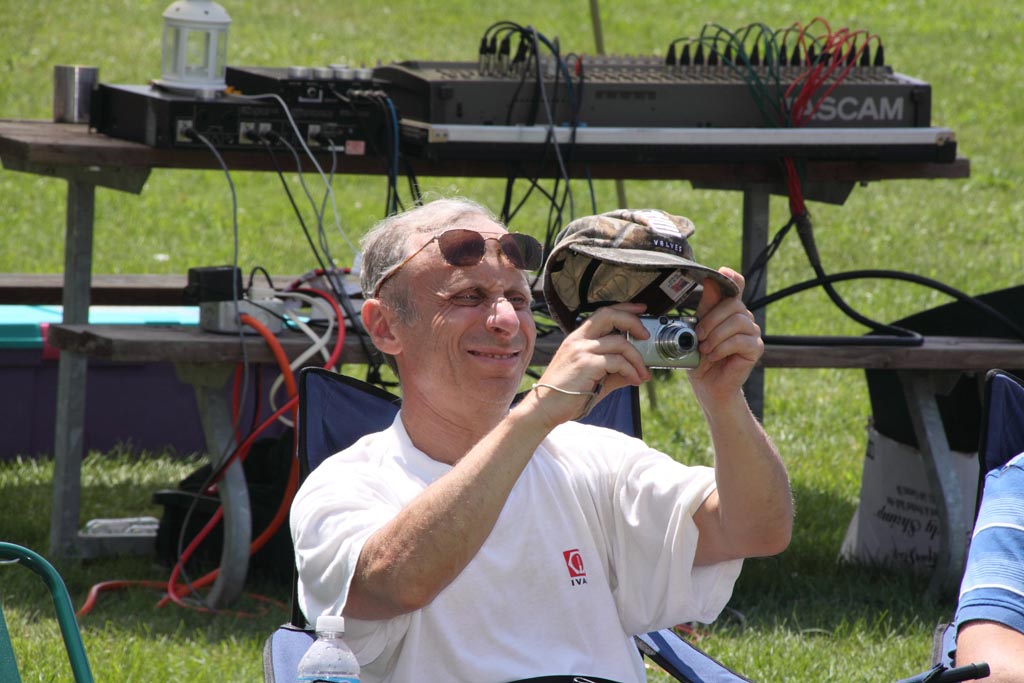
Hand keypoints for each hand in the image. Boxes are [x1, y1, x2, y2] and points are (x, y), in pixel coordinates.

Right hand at [529, 303, 651, 425]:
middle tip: (646, 336)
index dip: (624, 309)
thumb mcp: (594, 380)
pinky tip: (634, 380)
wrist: (544, 409)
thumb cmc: (565, 395)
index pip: (603, 314)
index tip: (640, 310)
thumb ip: (614, 373)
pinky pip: (618, 362)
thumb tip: (636, 373)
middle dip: (633, 322)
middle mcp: (578, 340)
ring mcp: (581, 350)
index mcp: (577, 339)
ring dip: (637, 359)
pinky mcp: (586, 364)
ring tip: (643, 374)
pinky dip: (631, 371)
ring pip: (620, 343)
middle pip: (610, 315)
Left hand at [689, 268, 762, 403]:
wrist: (707, 384)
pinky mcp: (756, 348)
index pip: (737, 286)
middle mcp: (743, 317)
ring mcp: (752, 332)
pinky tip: (714, 355)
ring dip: (716, 335)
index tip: (723, 271)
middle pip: (733, 304)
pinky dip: (723, 347)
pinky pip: (741, 340)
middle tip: (699, 335)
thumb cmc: (700, 357)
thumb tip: (709, 281)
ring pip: (737, 321)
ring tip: (705, 348)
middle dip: (711, 319)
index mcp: (728, 310)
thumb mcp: (697, 329)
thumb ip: (705, 306)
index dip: (732, 277)